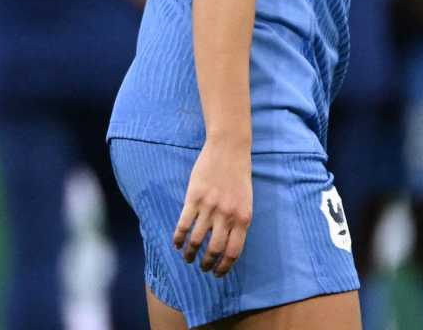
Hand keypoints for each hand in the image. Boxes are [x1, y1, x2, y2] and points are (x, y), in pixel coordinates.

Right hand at [172, 139, 251, 275]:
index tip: (217, 273)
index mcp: (243, 218)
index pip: (233, 252)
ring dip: (190, 253)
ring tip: (187, 258)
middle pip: (214, 249)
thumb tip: (228, 245)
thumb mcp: (246, 201)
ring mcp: (209, 207)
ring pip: (196, 240)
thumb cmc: (239, 175)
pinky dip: (178, 238)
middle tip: (201, 267)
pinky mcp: (194, 198)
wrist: (229, 148)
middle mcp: (226, 216)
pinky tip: (176, 244)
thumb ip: (238, 222)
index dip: (224, 267)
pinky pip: (184, 224)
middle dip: (206, 263)